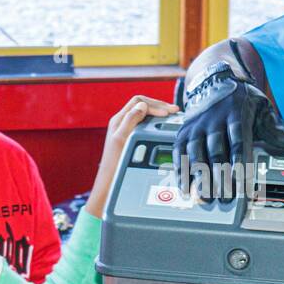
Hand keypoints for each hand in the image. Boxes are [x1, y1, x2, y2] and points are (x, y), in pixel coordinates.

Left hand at [84, 96, 179, 217]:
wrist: (110, 182)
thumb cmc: (114, 164)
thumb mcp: (121, 139)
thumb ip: (130, 120)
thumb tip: (143, 106)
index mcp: (118, 120)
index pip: (138, 102)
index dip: (154, 104)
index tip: (167, 112)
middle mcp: (122, 123)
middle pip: (142, 106)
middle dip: (159, 106)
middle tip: (174, 111)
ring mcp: (127, 131)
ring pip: (145, 115)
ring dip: (158, 114)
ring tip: (171, 117)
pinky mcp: (131, 140)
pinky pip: (145, 125)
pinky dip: (156, 124)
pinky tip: (163, 129)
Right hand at [173, 60, 283, 201]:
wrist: (213, 80)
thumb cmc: (240, 98)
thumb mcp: (260, 106)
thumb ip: (272, 128)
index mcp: (236, 114)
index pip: (238, 140)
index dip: (239, 162)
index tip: (241, 181)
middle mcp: (214, 120)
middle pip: (216, 151)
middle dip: (220, 176)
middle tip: (225, 196)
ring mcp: (197, 126)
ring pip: (196, 153)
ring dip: (199, 176)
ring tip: (205, 195)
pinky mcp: (184, 132)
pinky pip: (180, 153)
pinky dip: (181, 171)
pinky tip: (185, 187)